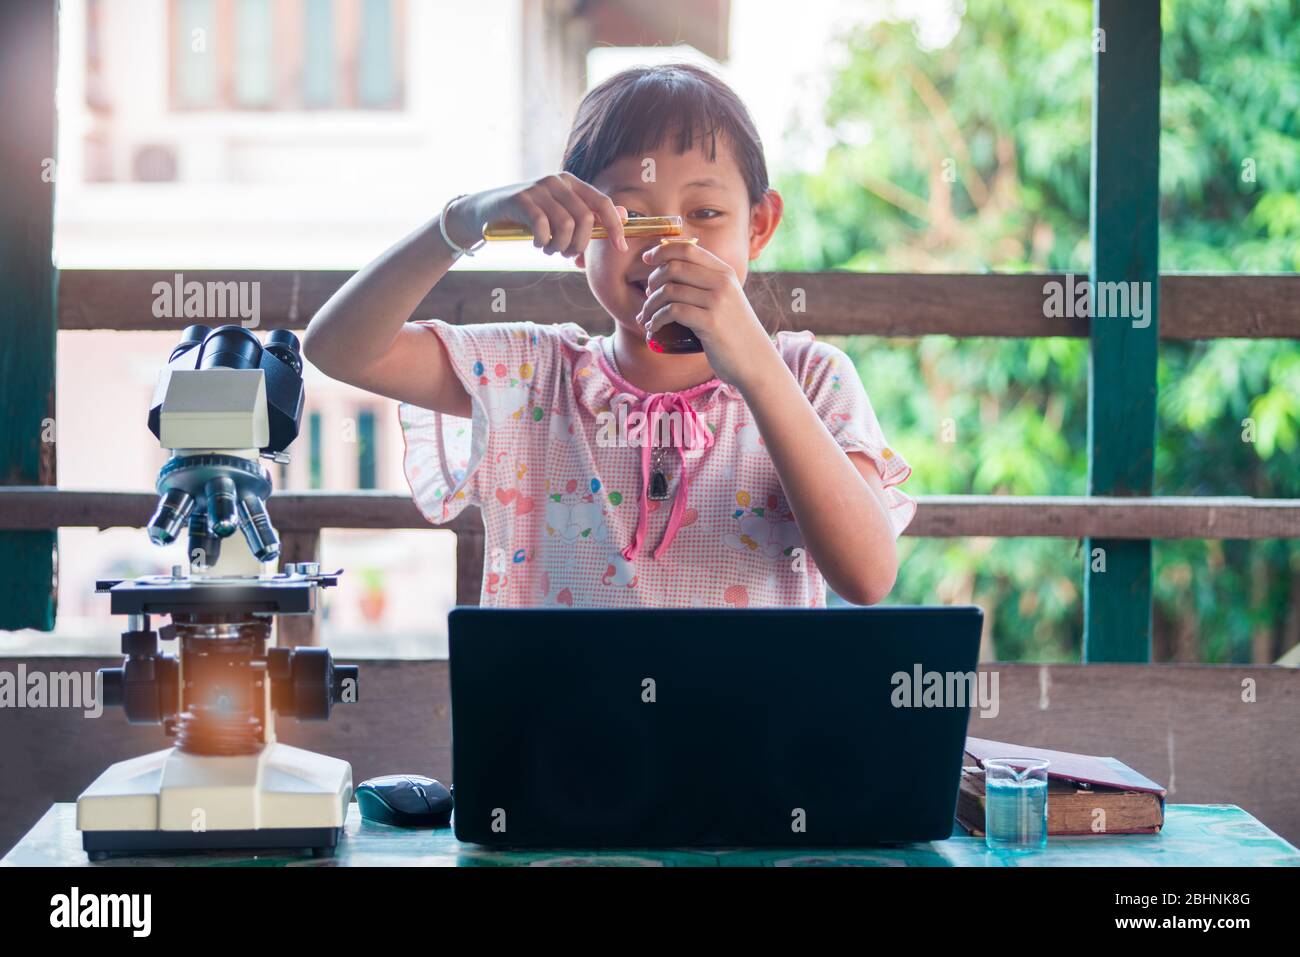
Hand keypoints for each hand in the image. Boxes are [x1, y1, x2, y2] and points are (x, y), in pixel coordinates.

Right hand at [445, 173, 627, 255]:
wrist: (486, 210)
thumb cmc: (529, 217)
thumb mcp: (560, 214)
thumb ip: (590, 215)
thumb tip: (625, 216)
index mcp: (572, 183)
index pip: (602, 203)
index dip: (615, 227)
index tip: (620, 249)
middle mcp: (557, 180)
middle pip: (585, 218)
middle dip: (580, 245)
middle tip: (566, 254)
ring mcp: (539, 188)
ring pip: (566, 225)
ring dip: (560, 246)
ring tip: (550, 249)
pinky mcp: (521, 198)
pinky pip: (543, 227)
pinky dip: (543, 242)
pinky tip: (537, 244)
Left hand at [636, 241, 777, 388]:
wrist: (754, 361)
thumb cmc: (733, 332)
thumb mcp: (726, 299)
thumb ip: (706, 283)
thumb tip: (668, 270)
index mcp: (725, 272)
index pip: (688, 249)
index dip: (662, 250)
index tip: (647, 259)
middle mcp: (722, 282)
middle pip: (674, 267)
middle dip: (652, 280)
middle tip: (647, 296)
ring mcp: (718, 302)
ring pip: (669, 290)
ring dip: (649, 304)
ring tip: (645, 317)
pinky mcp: (711, 323)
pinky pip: (673, 312)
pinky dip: (656, 319)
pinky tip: (652, 328)